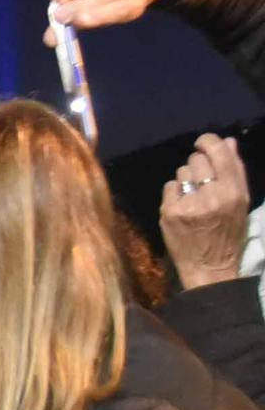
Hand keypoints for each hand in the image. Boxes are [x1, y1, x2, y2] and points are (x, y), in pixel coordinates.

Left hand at [162, 133, 250, 289]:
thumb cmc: (228, 233)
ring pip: (181, 171)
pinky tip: (183, 206)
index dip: (209, 142)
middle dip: (198, 165)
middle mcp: (212, 196)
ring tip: (194, 197)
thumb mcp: (240, 203)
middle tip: (202, 180)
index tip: (203, 142)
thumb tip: (229, 142)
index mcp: (234, 193)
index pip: (220, 154)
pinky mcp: (169, 212)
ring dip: (187, 180)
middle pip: (197, 159)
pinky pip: (169, 186)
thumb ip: (235, 172)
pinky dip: (175, 193)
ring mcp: (189, 204)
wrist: (209, 267)